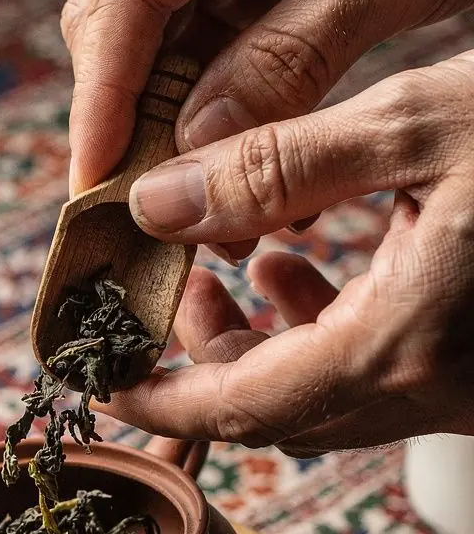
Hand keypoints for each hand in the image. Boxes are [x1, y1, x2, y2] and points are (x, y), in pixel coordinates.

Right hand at [62, 0, 473, 200]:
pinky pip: (222, 27)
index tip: (99, 188)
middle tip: (154, 219)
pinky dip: (230, 98)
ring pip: (170, 30)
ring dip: (184, 120)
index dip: (103, 99)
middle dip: (136, 119)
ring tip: (220, 209)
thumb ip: (292, 54)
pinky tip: (250, 159)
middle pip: (128, 13)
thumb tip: (200, 148)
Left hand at [100, 55, 473, 453]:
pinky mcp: (472, 368)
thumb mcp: (413, 123)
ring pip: (322, 394)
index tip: (97, 379)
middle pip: (275, 410)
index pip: (240, 408)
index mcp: (398, 344)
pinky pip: (374, 372)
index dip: (157, 401)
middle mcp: (427, 389)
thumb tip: (154, 205)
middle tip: (167, 289)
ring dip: (261, 342)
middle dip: (204, 357)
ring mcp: (455, 389)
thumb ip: (277, 167)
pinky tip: (296, 260)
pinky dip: (321, 330)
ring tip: (231, 261)